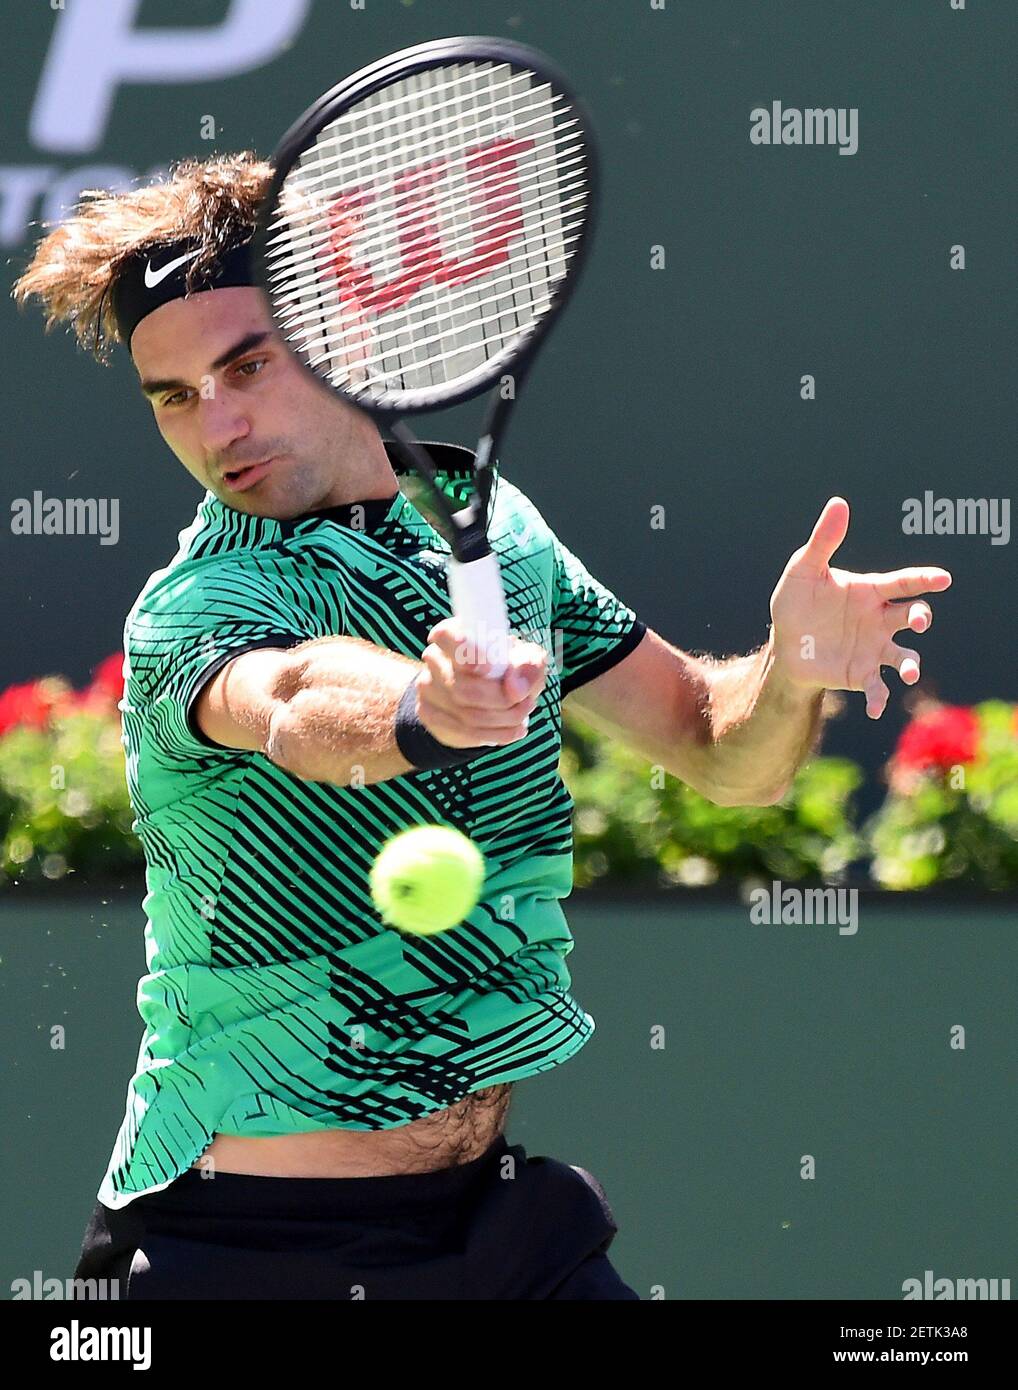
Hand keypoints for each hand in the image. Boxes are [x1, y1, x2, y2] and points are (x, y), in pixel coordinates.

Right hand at [416, 618, 547, 747]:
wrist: (481, 693)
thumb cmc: (506, 667)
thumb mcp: (524, 658)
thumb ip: (528, 666)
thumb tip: (515, 688)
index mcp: (452, 634)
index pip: (446, 637)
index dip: (466, 654)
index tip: (488, 669)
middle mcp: (434, 658)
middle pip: (462, 688)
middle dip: (501, 700)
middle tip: (528, 701)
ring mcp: (427, 688)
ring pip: (467, 714)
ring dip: (505, 719)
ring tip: (525, 714)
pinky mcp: (429, 714)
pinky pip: (465, 732)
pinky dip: (497, 734)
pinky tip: (515, 730)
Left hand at [769, 497, 951, 719]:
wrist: (783, 645)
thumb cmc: (797, 603)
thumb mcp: (803, 570)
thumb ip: (823, 540)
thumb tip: (839, 503)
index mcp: (870, 592)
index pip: (903, 582)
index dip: (924, 579)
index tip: (943, 579)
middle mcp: (879, 620)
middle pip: (912, 616)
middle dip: (921, 617)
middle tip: (918, 620)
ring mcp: (873, 649)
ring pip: (904, 656)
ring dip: (910, 664)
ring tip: (908, 671)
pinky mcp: (861, 675)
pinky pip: (878, 689)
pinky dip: (880, 699)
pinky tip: (874, 709)